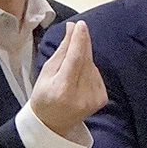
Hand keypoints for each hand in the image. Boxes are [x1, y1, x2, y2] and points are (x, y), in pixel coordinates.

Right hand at [29, 21, 106, 140]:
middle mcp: (81, 95)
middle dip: (83, 43)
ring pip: (93, 65)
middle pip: (86, 60)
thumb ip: (62, 50)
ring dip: (84, 58)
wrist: (53, 123)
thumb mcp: (46, 72)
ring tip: (71, 65)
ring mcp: (94, 99)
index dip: (80, 40)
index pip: (76, 59)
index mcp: (63, 89)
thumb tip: (73, 28)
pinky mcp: (102, 99)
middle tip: (78, 29)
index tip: (81, 25)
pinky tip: (79, 76)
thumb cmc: (45, 96)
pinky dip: (89, 70)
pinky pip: (97, 74)